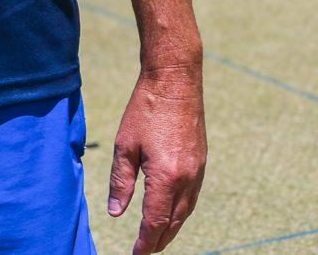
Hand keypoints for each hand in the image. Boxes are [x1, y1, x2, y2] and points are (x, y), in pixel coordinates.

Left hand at [107, 62, 205, 254]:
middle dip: (159, 239)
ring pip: (186, 211)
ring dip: (172, 227)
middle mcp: (187, 178)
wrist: (175, 80)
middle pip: (173, 221)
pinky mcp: (201, 160)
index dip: (145, 242)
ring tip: (158, 238)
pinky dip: (181, 210)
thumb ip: (122, 181)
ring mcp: (198, 170)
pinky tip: (172, 211)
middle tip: (146, 251)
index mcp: (166, 176)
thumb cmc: (146, 108)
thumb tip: (116, 213)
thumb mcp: (125, 144)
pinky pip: (192, 196)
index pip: (155, 221)